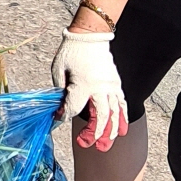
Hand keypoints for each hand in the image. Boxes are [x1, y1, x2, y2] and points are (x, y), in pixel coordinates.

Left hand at [50, 28, 127, 150]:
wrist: (90, 36)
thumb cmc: (71, 51)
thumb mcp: (58, 69)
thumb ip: (60, 90)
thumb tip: (61, 107)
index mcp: (83, 84)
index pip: (74, 108)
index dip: (64, 116)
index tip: (58, 118)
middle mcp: (100, 87)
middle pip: (100, 116)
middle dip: (93, 133)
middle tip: (87, 144)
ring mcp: (110, 86)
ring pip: (114, 113)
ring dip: (111, 131)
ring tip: (106, 145)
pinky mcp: (116, 84)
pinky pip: (122, 104)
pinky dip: (122, 118)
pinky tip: (122, 130)